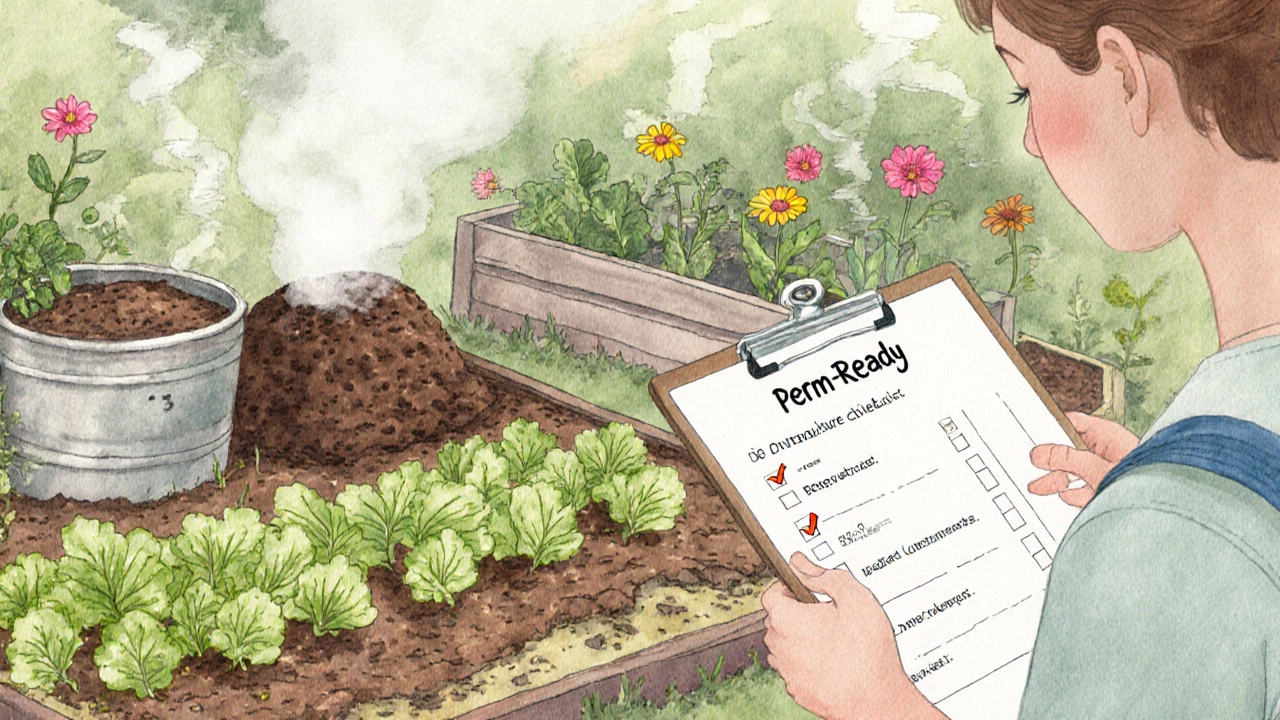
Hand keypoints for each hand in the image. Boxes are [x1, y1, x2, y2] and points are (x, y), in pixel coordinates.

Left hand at [761, 553, 944, 719]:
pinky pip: (795, 667)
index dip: (787, 587)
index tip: (805, 589)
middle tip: (826, 613)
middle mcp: (780, 647)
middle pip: (777, 619)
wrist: (877, 700)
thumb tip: (802, 563)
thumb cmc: (868, 652)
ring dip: (801, 637)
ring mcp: (787, 671)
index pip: (770, 594)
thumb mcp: (855, 598)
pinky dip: (808, 661)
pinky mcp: (797, 689)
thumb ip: (825, 575)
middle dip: (796, 612)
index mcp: (787, 620)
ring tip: (832, 637)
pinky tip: (832, 660)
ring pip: (785, 645)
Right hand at [1028, 411, 1138, 506]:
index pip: (1074, 423)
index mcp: (1107, 435)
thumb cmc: (1143, 480)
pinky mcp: (1108, 491)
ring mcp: (1107, 472)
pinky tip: (1066, 497)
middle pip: (1070, 451)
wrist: (1165, 509)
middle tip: (1031, 463)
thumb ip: (1065, 459)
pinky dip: (1074, 495)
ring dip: (1057, 480)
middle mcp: (1107, 452)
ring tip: (1038, 487)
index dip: (1052, 427)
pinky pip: (1084, 490)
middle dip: (1051, 460)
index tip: (1033, 433)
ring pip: (1075, 473)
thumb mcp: (1095, 467)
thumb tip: (1039, 453)